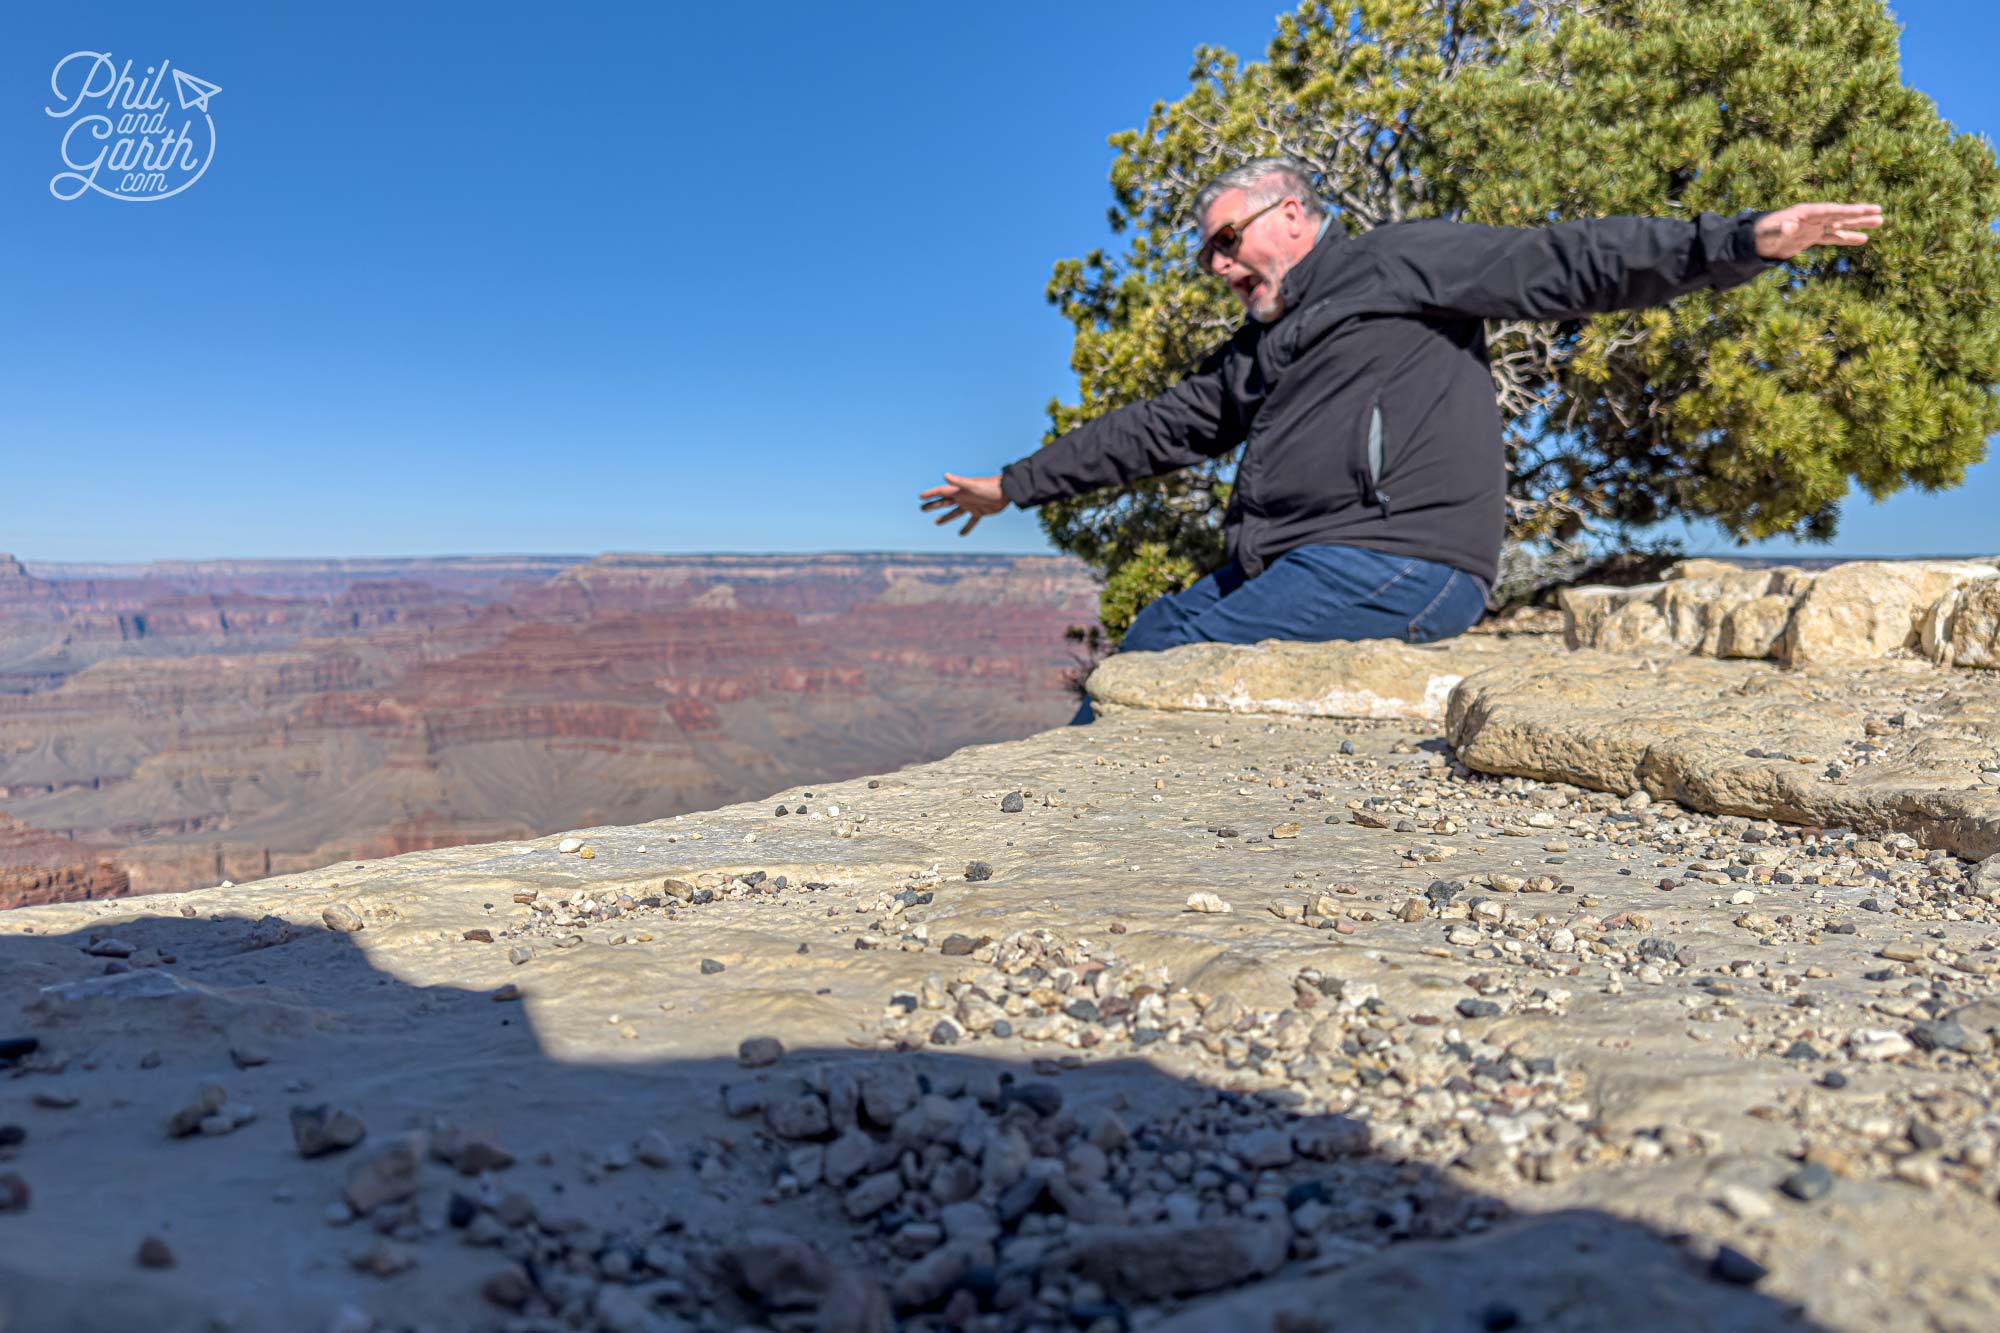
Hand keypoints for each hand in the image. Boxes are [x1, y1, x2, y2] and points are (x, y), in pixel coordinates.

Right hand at [918, 472, 1007, 535]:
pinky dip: (966, 527)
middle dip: (933, 505)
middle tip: (922, 509)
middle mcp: (963, 497)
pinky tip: (961, 534)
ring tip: (936, 522)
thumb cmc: (989, 487)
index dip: (931, 494)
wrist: (1006, 492)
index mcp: (959, 491)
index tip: (920, 497)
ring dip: (946, 517)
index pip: (941, 492)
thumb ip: (959, 481)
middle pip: (944, 502)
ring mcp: (970, 505)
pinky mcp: (979, 512)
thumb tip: (945, 475)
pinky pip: (971, 521)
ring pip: (955, 512)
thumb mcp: (972, 485)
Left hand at [1754, 202, 1882, 260]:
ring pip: (1840, 224)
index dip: (1847, 210)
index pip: (1830, 210)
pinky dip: (1847, 238)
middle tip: (1880, 211)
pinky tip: (1863, 238)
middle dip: (1859, 213)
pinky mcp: (1811, 237)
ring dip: (1858, 224)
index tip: (1865, 209)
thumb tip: (1790, 226)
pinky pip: (1833, 237)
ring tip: (1879, 221)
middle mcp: (1812, 218)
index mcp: (1805, 213)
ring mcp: (1813, 227)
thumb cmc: (1761, 236)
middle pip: (1839, 214)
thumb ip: (1780, 230)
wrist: (1754, 243)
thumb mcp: (1770, 234)